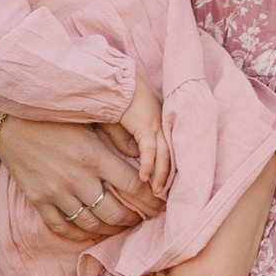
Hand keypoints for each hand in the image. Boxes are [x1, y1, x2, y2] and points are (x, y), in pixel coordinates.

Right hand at [0, 114, 165, 240]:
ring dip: (110, 229)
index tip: (159, 204)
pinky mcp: (38, 200)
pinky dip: (79, 235)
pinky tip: (90, 233)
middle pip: (115, 212)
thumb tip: (143, 152)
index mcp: (94, 156)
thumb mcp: (89, 119)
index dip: (150, 199)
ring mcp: (56, 192)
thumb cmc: (53, 116)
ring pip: (91, 224)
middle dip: (133, 219)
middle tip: (141, 218)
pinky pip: (62, 227)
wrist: (8, 121)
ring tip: (119, 226)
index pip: (133, 186)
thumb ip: (115, 136)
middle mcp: (77, 178)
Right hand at [119, 80, 173, 198]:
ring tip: (156, 192)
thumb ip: (125, 141)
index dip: (163, 169)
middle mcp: (157, 123)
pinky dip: (149, 163)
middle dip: (165, 177)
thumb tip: (135, 158)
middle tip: (161, 196)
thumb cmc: (109, 100)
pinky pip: (151, 147)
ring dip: (161, 174)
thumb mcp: (114, 126)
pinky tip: (145, 177)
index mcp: (152, 123)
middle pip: (169, 155)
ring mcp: (154, 123)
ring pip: (164, 154)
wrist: (107, 79)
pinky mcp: (146, 122)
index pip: (163, 150)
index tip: (158, 187)